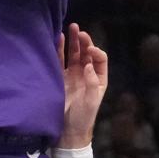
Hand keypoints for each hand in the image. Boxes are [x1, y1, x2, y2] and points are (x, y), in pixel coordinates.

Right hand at [61, 24, 107, 147]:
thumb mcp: (91, 101)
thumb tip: (87, 65)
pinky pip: (60, 61)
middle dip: (84, 41)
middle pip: (86, 53)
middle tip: (79, 31)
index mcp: (99, 79)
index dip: (96, 52)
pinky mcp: (60, 78)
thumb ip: (92, 82)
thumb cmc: (83, 117)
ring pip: (73, 54)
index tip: (89, 51)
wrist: (68, 130)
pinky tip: (58, 38)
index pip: (100, 59)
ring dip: (73, 41)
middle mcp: (86, 74)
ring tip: (70, 27)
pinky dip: (59, 49)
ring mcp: (72, 75)